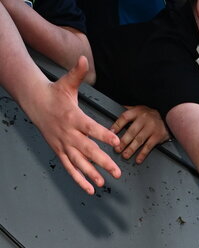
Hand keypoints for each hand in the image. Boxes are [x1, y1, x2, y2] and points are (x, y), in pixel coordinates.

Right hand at [21, 56, 120, 193]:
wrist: (33, 101)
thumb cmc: (55, 93)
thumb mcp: (66, 83)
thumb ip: (77, 73)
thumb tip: (83, 58)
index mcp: (73, 117)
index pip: (91, 128)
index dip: (104, 134)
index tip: (117, 142)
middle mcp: (68, 133)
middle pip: (87, 149)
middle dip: (102, 161)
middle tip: (117, 171)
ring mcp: (63, 144)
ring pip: (78, 162)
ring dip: (91, 174)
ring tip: (103, 184)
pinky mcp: (59, 151)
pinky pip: (69, 168)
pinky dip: (79, 179)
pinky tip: (90, 189)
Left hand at [111, 105, 168, 163]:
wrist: (170, 116)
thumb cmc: (153, 114)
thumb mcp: (141, 108)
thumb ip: (130, 110)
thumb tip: (118, 109)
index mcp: (137, 111)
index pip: (124, 118)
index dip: (117, 126)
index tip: (111, 133)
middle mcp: (144, 119)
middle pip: (131, 131)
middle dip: (123, 142)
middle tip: (117, 149)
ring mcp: (151, 128)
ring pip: (139, 140)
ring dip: (131, 149)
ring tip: (125, 155)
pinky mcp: (157, 136)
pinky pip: (148, 146)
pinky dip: (143, 154)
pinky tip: (138, 159)